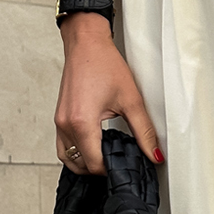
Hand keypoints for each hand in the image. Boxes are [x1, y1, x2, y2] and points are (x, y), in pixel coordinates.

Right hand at [54, 13, 161, 173]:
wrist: (86, 44)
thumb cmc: (104, 64)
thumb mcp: (131, 100)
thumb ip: (144, 132)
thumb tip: (154, 154)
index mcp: (82, 122)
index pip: (95, 164)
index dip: (112, 169)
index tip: (126, 165)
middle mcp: (66, 125)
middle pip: (80, 165)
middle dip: (99, 169)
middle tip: (118, 162)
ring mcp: (59, 123)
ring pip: (68, 159)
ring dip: (85, 164)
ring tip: (106, 157)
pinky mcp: (59, 119)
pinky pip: (63, 147)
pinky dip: (77, 153)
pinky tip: (94, 147)